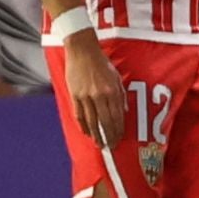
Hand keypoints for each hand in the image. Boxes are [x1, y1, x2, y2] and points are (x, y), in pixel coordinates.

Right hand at [64, 33, 126, 147]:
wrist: (82, 50)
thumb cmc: (100, 62)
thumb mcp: (116, 76)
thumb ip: (120, 94)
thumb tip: (123, 111)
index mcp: (112, 91)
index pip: (117, 116)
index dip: (118, 130)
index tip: (120, 138)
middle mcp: (100, 95)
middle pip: (105, 122)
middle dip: (109, 136)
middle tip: (110, 146)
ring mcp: (86, 96)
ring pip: (92, 122)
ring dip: (96, 135)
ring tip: (99, 144)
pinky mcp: (75, 95)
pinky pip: (79, 115)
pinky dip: (83, 126)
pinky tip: (86, 133)